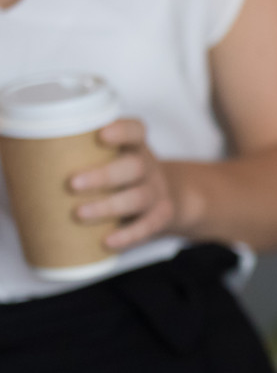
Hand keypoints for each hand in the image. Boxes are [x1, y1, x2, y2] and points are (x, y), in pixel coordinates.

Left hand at [70, 118, 182, 250]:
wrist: (166, 196)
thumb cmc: (117, 174)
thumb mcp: (105, 158)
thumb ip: (65, 156)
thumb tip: (6, 158)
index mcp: (132, 146)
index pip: (135, 130)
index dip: (122, 131)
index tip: (101, 134)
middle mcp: (148, 166)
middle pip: (134, 166)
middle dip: (104, 175)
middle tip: (72, 183)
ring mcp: (156, 191)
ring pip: (139, 197)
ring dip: (109, 206)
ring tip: (79, 213)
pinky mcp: (160, 216)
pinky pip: (148, 226)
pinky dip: (129, 235)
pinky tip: (108, 242)